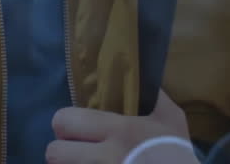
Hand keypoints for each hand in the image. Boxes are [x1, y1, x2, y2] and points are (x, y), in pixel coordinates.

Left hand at [45, 89, 198, 163]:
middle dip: (61, 150)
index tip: (74, 127)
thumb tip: (142, 75)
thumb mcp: (171, 119)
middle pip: (54, 153)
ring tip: (83, 161)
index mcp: (118, 130)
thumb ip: (153, 97)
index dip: (64, 124)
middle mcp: (103, 157)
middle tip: (74, 149)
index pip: (65, 121)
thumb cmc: (176, 151)